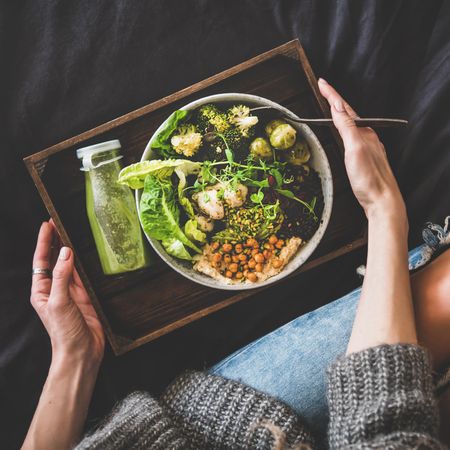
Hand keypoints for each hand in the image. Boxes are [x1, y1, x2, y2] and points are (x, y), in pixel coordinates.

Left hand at [31, 221, 104, 364]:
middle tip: (59, 223)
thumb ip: (62, 276)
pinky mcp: (85, 296)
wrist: (81, 351)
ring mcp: (70, 292)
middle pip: (54, 260)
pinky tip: (84, 253)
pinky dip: (83, 263)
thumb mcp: (59, 302)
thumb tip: (65, 253)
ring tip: (71, 232)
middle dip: (56, 242)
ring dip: (69, 250)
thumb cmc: (64, 332)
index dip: (44, 242)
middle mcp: (55, 289)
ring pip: (69, 266)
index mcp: (42, 291)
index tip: (48, 225)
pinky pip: (83, 275)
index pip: (41, 261)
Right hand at [318, 78, 405, 219]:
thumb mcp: (355, 148)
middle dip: (335, 100)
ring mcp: (367, 147)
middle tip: (324, 90)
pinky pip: (353, 136)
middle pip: (348, 114)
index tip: (322, 82)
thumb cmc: (369, 178)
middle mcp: (367, 137)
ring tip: (331, 105)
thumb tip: (337, 107)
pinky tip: (343, 133)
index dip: (332, 95)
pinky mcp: (365, 158)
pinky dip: (344, 128)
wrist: (382, 201)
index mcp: (364, 132)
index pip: (344, 108)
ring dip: (340, 113)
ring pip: (351, 125)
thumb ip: (346, 127)